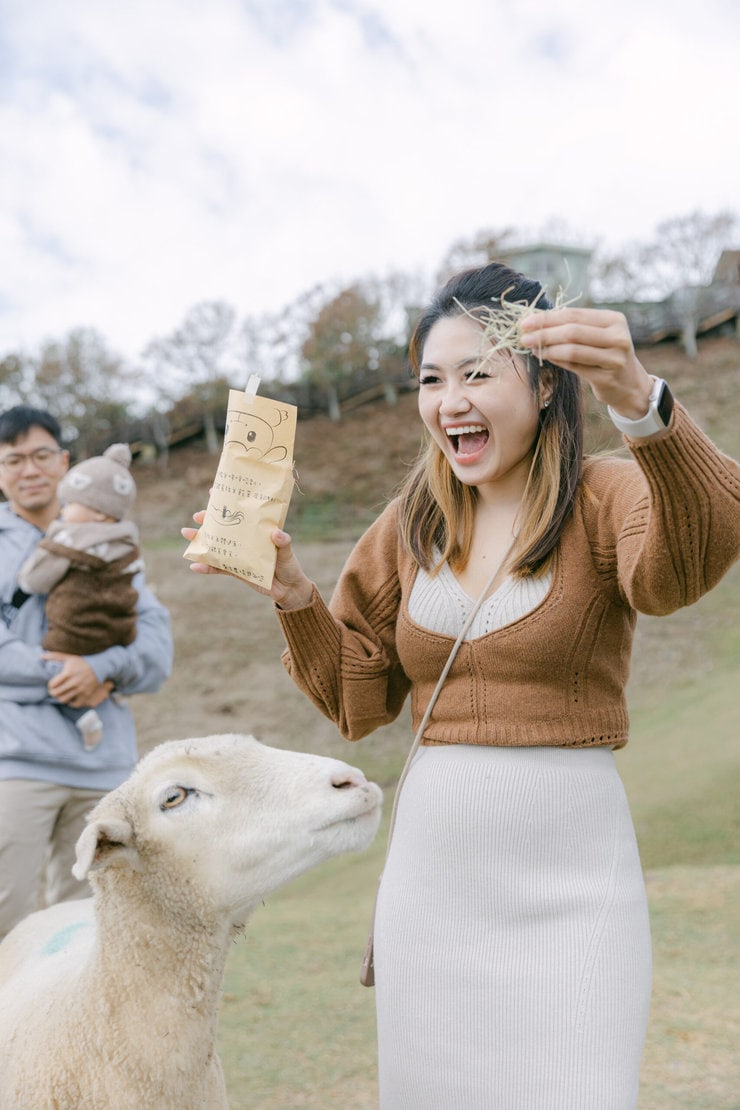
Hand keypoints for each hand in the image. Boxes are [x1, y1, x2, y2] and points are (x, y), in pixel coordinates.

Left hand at [44, 654, 113, 707]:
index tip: (52, 683)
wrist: (100, 666)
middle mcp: (74, 682)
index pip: (52, 684)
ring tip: (61, 694)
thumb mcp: (69, 657)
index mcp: (68, 673)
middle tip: (54, 690)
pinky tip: (70, 698)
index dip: (50, 684)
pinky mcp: (87, 694)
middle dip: (53, 692)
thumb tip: (40, 656)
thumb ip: (55, 656)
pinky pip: (75, 704)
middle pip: (56, 693)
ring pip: (64, 699)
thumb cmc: (82, 661)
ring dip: (60, 697)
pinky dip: (71, 703)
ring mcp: (81, 689)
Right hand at [181, 513, 313, 610]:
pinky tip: (194, 565)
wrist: (288, 590)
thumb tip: (276, 533)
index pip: (241, 512)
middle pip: (223, 527)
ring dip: (200, 540)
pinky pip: (218, 568)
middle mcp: (245, 540)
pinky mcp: (235, 571)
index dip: (227, 501)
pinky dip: (206, 567)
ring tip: (186, 534)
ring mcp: (238, 554)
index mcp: (256, 530)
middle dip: (208, 520)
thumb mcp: (287, 552)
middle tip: (197, 516)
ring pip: (216, 545)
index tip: (213, 491)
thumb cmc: (289, 566)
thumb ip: (283, 543)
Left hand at [520, 307, 653, 418]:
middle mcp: (618, 337)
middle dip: (544, 333)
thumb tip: (537, 321)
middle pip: (572, 331)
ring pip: (572, 350)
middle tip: (523, 337)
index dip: (547, 317)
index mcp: (614, 319)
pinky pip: (575, 367)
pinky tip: (545, 357)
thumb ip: (575, 326)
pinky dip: (557, 361)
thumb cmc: (606, 354)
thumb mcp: (599, 335)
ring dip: (548, 348)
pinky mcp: (607, 378)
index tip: (525, 322)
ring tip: (531, 348)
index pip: (574, 314)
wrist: (629, 384)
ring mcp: (614, 358)